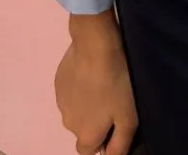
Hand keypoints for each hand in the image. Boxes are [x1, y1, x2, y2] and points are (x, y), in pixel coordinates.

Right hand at [56, 12, 137, 154]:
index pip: (90, 151)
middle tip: (114, 100)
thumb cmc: (116, 82)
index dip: (104, 141)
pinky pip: (71, 92)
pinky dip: (80, 87)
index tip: (116, 123)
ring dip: (88, 104)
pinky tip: (92, 73)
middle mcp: (68, 124)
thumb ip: (120, 145)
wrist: (95, 43)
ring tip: (104, 83)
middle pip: (83, 131)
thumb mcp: (129, 118)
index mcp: (85, 136)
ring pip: (76, 111)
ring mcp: (60, 102)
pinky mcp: (58, 82)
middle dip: (96, 121)